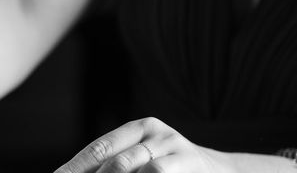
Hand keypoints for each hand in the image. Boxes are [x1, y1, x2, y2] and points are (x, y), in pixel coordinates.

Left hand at [54, 117, 234, 172]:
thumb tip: (77, 172)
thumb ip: (118, 163)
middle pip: (111, 158)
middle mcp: (153, 132)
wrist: (221, 170)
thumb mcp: (147, 157)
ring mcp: (171, 146)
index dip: (76, 166)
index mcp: (138, 128)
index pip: (99, 148)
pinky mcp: (187, 160)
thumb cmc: (173, 167)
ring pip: (128, 166)